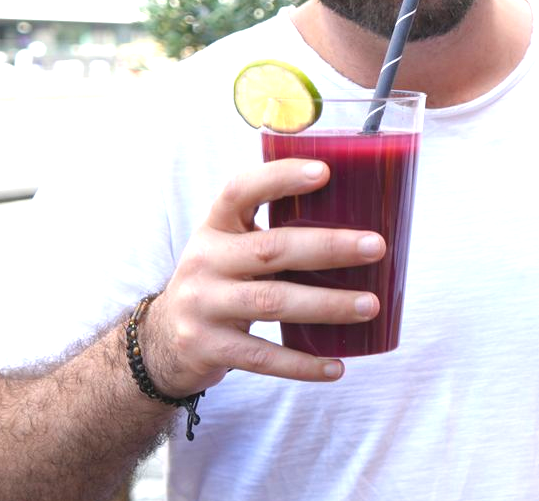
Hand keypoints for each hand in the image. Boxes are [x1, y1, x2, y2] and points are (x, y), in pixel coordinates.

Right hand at [140, 158, 386, 392]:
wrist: (162, 340)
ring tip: (370, 304)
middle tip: (376, 247)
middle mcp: (204, 261)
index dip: (280, 178)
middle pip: (271, 249)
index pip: (240, 190)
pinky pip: (263, 357)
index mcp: (214, 227)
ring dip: (327, 304)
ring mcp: (203, 306)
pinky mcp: (208, 347)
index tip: (325, 172)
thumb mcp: (230, 249)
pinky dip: (302, 364)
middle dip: (328, 247)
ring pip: (273, 302)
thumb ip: (273, 236)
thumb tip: (357, 228)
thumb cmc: (220, 283)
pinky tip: (337, 366)